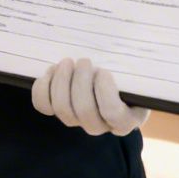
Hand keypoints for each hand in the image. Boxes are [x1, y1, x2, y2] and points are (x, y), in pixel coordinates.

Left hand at [30, 57, 147, 135]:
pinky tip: (52, 71)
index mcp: (126, 119)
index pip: (113, 113)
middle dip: (81, 81)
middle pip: (84, 111)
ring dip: (62, 81)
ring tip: (67, 62)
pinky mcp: (58, 111)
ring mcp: (78, 121)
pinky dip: (44, 87)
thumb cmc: (125, 76)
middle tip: (84, 61)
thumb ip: (130, 71)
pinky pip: (44, 106)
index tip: (104, 71)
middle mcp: (101, 126)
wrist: (109, 80)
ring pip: (63, 109)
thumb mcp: (134, 76)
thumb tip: (127, 52)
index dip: (104, 91)